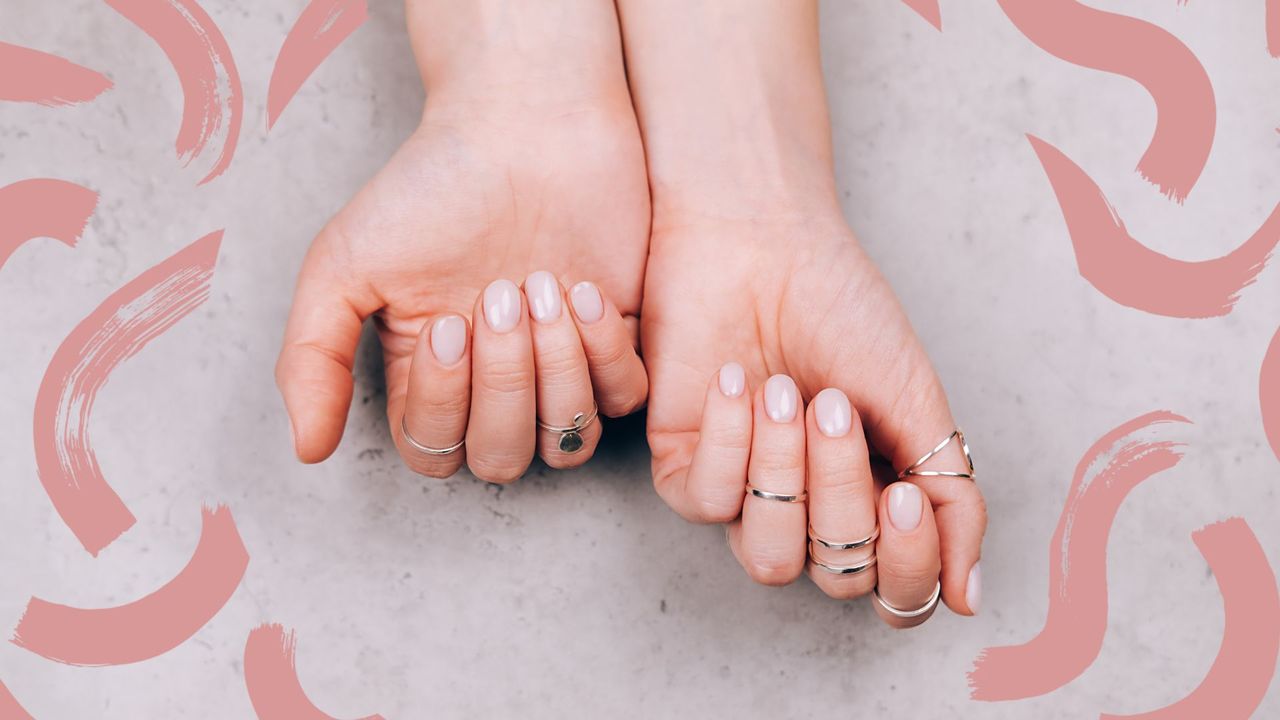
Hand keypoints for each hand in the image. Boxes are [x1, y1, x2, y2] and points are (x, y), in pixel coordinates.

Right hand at [275, 0, 649, 480]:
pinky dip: (607, 353)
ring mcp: (559, 367)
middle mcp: (495, 383)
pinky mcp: (619, 342)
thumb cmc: (431, 185)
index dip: (443, 404)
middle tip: (501, 293)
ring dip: (556, 370)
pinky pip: (623, 397)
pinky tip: (586, 289)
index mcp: (429, 375)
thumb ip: (311, 358)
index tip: (448, 320)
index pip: (433, 449)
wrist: (524, 120)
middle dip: (504, 384)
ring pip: (567, 441)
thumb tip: (307, 451)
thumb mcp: (343, 263)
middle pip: (501, 458)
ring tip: (543, 283)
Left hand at [644, 216, 986, 626]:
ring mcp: (746, 492)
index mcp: (873, 497)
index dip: (907, 564)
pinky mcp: (682, 466)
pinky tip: (736, 379)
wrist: (760, 237)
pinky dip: (730, 441)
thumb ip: (952, 499)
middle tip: (834, 404)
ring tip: (787, 390)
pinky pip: (707, 502)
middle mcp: (810, 508)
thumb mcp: (918, 402)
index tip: (907, 493)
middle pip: (836, 576)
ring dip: (786, 471)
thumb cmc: (841, 309)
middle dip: (841, 492)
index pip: (896, 592)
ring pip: (768, 556)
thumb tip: (969, 595)